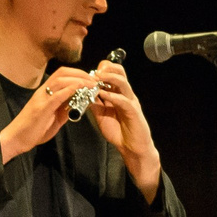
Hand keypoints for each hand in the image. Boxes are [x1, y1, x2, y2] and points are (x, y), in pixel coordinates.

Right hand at [0, 69, 85, 163]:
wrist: (16, 139)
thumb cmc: (33, 130)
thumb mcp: (53, 118)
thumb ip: (64, 110)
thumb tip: (79, 104)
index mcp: (45, 93)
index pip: (62, 74)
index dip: (78, 73)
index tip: (91, 79)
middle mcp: (42, 91)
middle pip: (63, 72)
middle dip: (81, 73)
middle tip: (95, 79)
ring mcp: (41, 98)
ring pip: (61, 80)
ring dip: (78, 80)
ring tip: (91, 84)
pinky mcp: (41, 108)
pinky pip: (57, 95)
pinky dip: (70, 89)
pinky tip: (80, 88)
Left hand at [84, 56, 161, 200]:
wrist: (131, 147)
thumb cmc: (118, 131)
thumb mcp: (101, 114)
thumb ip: (94, 103)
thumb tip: (82, 92)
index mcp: (118, 93)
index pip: (113, 73)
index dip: (102, 69)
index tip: (90, 73)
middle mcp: (125, 94)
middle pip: (120, 72)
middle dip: (107, 68)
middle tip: (94, 72)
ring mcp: (130, 102)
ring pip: (123, 83)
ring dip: (109, 78)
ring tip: (98, 78)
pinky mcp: (133, 112)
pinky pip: (124, 100)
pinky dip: (113, 96)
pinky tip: (104, 95)